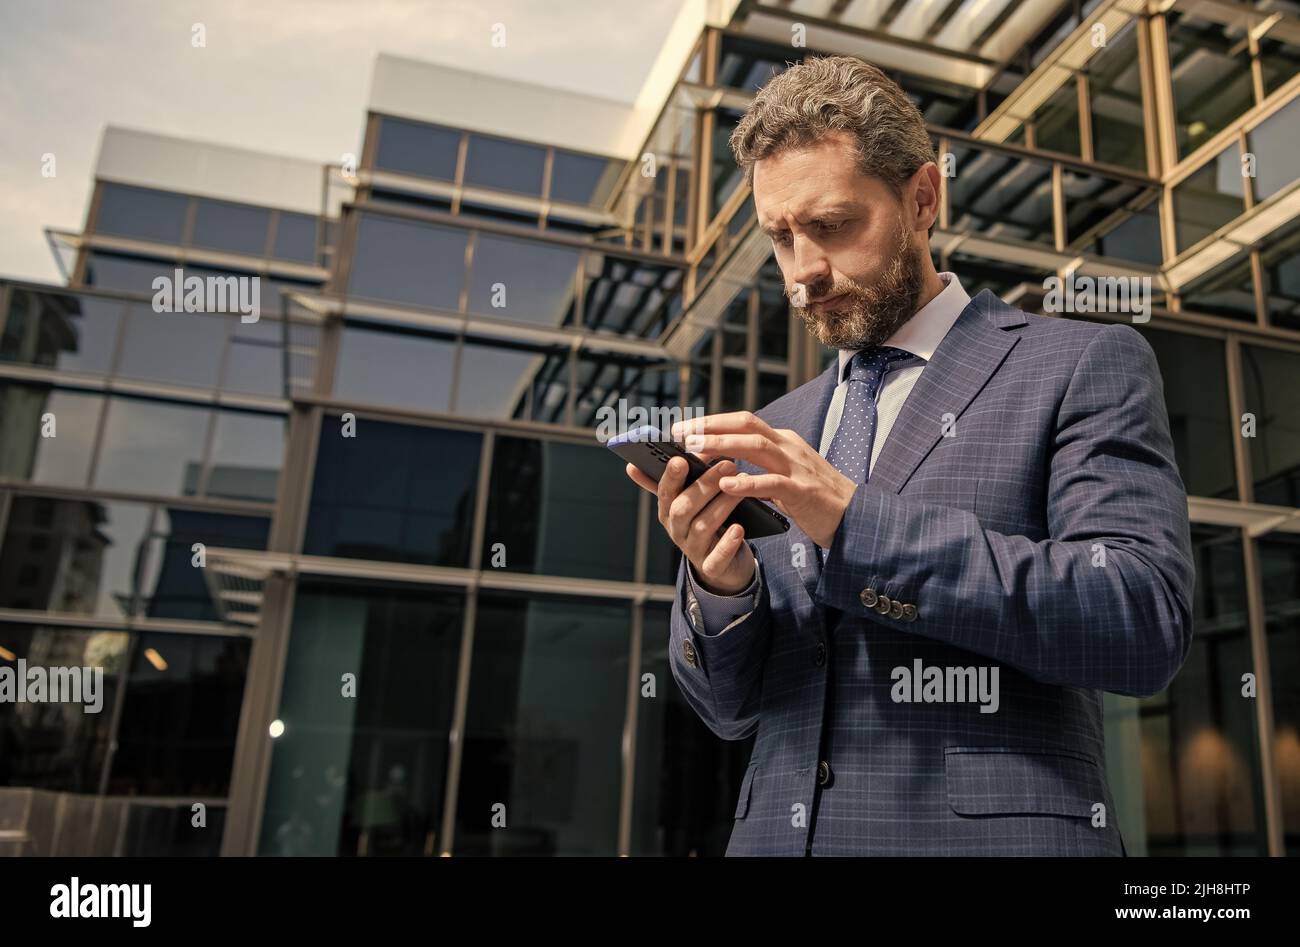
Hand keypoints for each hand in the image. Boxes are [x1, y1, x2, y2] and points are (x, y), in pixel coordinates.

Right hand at [624, 456, 756, 594]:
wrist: (725, 564)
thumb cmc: (709, 521)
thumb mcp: (692, 500)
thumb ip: (680, 479)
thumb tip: (651, 454)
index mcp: (669, 509)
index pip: (664, 490)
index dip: (670, 477)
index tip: (678, 459)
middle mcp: (676, 530)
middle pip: (683, 508)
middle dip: (703, 486)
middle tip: (728, 464)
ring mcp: (693, 550)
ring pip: (701, 528)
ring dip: (721, 506)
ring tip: (740, 490)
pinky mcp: (712, 568)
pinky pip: (716, 558)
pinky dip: (727, 544)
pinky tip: (739, 529)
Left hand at [671, 412, 856, 548]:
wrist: (854, 517)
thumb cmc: (815, 500)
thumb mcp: (784, 476)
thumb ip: (759, 468)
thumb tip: (724, 467)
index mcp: (783, 442)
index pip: (744, 422)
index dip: (713, 422)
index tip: (685, 428)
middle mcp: (788, 447)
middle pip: (746, 425)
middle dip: (710, 426)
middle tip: (680, 433)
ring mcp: (797, 467)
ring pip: (756, 446)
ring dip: (722, 445)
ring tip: (694, 450)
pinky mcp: (803, 491)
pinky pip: (771, 483)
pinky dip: (746, 482)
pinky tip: (725, 484)